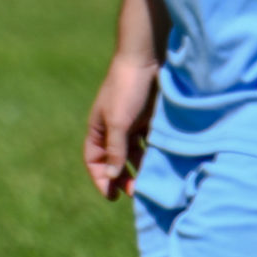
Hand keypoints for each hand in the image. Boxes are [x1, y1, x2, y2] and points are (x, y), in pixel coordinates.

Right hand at [85, 50, 157, 198]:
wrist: (146, 60)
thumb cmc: (126, 89)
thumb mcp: (118, 122)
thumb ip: (115, 150)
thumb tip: (111, 177)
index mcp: (98, 128)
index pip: (94, 159)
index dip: (100, 178)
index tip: (112, 196)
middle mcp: (114, 128)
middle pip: (115, 160)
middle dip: (122, 179)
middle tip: (135, 194)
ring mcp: (133, 125)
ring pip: (135, 155)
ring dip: (140, 170)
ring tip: (150, 184)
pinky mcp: (151, 122)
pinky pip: (151, 146)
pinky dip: (154, 157)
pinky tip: (162, 167)